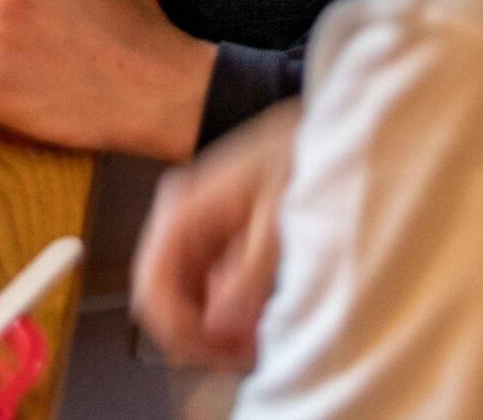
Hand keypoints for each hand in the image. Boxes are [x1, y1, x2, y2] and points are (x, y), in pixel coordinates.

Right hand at [133, 99, 300, 370]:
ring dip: (214, 326)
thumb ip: (249, 273)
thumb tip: (219, 325)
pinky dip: (229, 310)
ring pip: (187, 293)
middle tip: (241, 357)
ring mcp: (200, 226)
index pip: (152, 281)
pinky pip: (210, 284)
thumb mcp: (282, 218)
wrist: (330, 126)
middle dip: (198, 332)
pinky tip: (260, 321)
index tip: (214, 353)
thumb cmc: (303, 154)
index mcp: (184, 207)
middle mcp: (182, 217)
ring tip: (256, 344)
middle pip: (165, 292)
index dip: (176, 327)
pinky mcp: (221, 235)